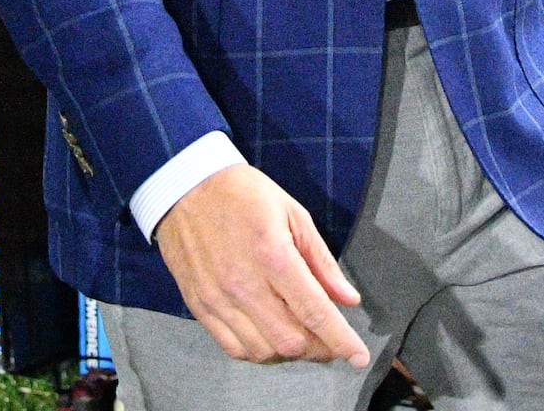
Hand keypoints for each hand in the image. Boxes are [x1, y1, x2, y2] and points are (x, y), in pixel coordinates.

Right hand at [154, 163, 366, 366]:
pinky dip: (259, 352)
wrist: (184, 186)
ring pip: (263, 351)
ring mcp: (218, 299)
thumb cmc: (242, 194)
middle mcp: (243, 284)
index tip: (359, 356)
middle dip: (320, 349)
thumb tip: (348, 298)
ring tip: (302, 337)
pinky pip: (233, 348)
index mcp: (273, 255)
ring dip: (290, 353)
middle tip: (331, 340)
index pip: (314, 312)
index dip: (341, 340)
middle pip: (290, 341)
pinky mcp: (199, 306)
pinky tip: (270, 337)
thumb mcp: (293, 214)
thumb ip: (322, 261)